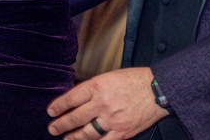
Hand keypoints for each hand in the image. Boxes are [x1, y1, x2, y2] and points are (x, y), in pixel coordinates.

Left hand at [47, 67, 167, 138]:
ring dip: (73, 137)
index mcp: (98, 86)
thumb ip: (94, 88)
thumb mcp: (110, 76)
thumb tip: (77, 99)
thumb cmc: (136, 80)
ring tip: (66, 138)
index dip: (58, 106)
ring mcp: (111, 120)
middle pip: (75, 117)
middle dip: (61, 124)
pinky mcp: (121, 132)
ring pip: (86, 133)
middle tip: (52, 128)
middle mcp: (102, 103)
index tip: (51, 111)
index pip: (71, 98)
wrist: (158, 90)